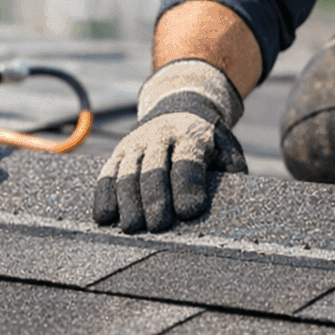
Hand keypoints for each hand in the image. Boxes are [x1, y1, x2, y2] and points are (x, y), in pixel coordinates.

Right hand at [93, 59, 247, 232]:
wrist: (180, 106)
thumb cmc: (207, 140)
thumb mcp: (226, 147)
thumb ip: (230, 170)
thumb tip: (230, 200)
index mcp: (192, 135)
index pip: (187, 160)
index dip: (187, 186)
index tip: (189, 211)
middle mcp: (161, 135)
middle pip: (154, 169)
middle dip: (155, 198)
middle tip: (157, 226)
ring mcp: (137, 142)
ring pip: (128, 172)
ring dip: (128, 201)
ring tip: (132, 227)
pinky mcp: (119, 151)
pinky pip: (108, 173)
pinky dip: (104, 194)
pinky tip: (104, 216)